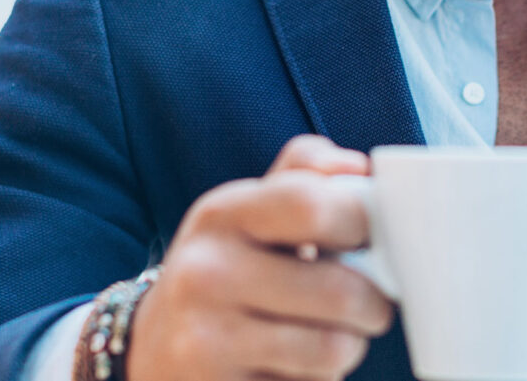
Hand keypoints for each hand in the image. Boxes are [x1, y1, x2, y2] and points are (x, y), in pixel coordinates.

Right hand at [125, 135, 392, 380]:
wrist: (154, 348)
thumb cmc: (222, 272)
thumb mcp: (245, 214)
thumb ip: (301, 177)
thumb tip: (356, 167)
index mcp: (221, 216)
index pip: (311, 204)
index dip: (364, 220)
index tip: (372, 237)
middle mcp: (205, 274)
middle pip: (342, 291)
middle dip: (373, 305)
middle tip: (365, 305)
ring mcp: (207, 340)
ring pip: (335, 349)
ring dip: (347, 348)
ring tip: (324, 337)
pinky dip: (316, 380)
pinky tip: (288, 368)